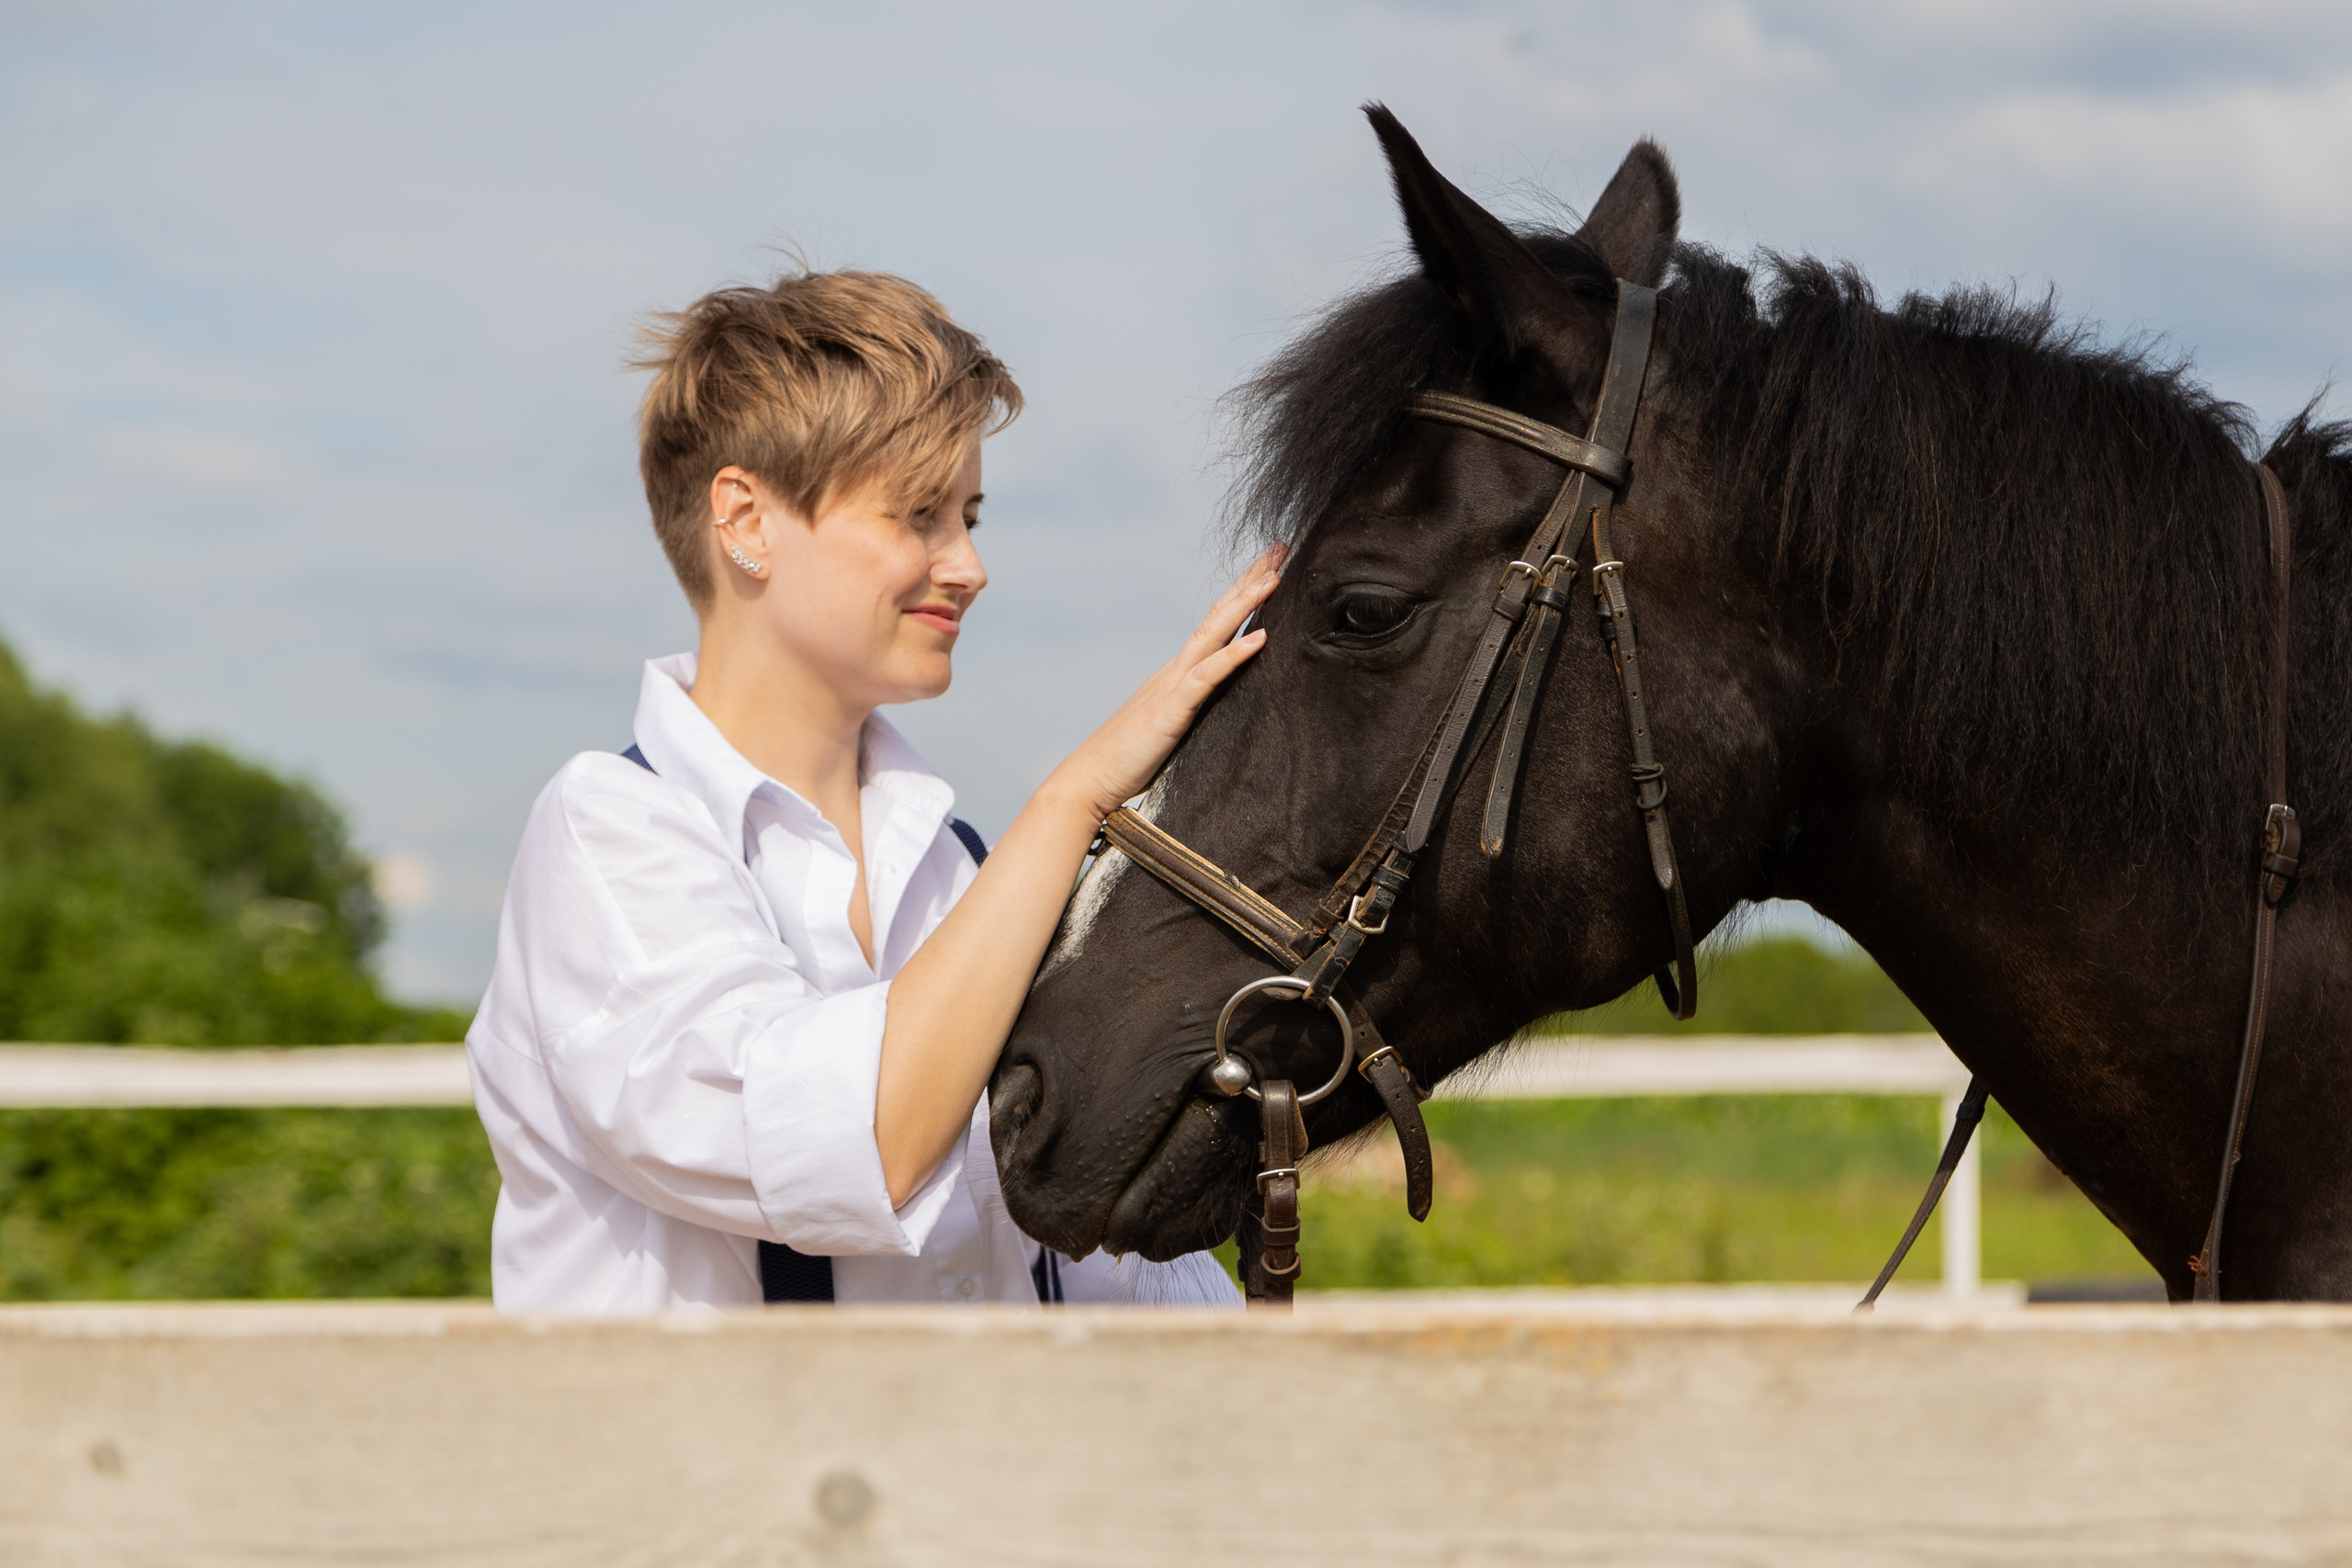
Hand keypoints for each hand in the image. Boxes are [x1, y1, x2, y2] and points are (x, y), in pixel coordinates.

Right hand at [1050, 547, 1285, 818]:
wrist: (1089, 780)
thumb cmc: (1129, 761)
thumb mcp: (1172, 728)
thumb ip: (1193, 710)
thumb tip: (1221, 708)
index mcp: (1178, 674)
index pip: (1217, 624)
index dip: (1244, 594)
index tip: (1272, 567)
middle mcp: (1176, 670)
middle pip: (1219, 615)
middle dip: (1252, 580)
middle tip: (1281, 548)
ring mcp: (1172, 686)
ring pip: (1213, 634)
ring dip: (1246, 603)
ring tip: (1276, 576)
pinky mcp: (1172, 710)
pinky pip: (1207, 677)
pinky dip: (1234, 654)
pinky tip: (1260, 637)